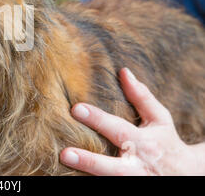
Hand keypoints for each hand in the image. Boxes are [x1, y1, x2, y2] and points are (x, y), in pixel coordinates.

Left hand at [60, 68, 204, 175]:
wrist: (190, 176)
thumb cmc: (167, 143)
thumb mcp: (160, 120)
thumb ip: (141, 97)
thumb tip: (123, 71)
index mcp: (143, 142)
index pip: (118, 129)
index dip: (98, 119)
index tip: (76, 108)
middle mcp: (138, 166)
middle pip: (113, 166)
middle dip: (90, 161)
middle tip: (65, 154)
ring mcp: (135, 182)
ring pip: (111, 181)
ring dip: (90, 174)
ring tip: (66, 164)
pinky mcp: (130, 189)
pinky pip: (111, 188)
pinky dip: (95, 184)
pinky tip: (74, 180)